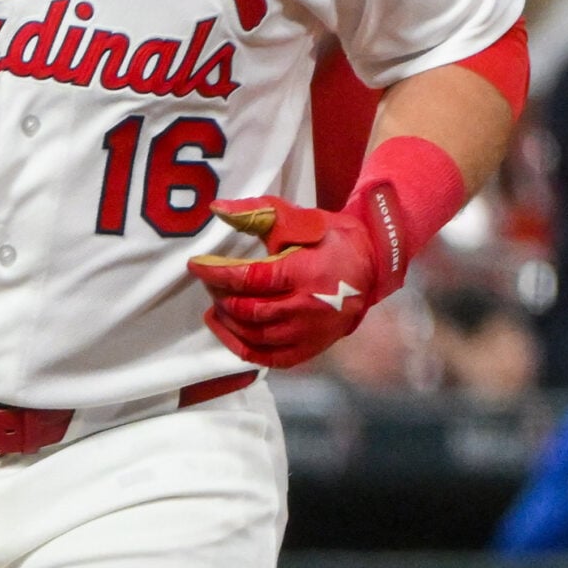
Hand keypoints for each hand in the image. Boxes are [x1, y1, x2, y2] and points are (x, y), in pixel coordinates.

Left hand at [188, 194, 396, 368]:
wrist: (371, 265)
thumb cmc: (328, 238)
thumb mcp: (295, 217)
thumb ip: (254, 213)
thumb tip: (216, 209)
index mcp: (304, 273)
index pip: (250, 279)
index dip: (217, 273)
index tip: (195, 265)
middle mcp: (308, 308)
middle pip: (250, 311)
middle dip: (221, 297)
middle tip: (209, 283)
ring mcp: (311, 332)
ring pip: (257, 336)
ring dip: (228, 322)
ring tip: (215, 305)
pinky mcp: (312, 347)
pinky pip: (271, 358)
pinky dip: (244, 348)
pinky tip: (228, 331)